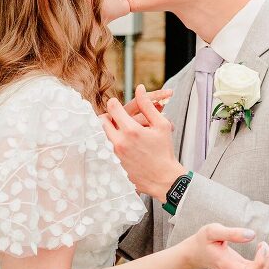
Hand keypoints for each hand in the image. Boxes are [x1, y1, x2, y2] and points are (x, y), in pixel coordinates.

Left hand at [103, 85, 182, 200]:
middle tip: (118, 117)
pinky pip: (108, 147)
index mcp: (131, 130)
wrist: (164, 179)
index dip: (115, 103)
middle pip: (103, 121)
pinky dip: (114, 142)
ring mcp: (115, 154)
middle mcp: (120, 142)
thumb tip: (140, 89)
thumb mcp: (161, 125)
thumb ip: (148, 106)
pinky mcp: (115, 163)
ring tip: (124, 131)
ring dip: (111, 130)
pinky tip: (127, 145)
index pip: (113, 108)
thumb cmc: (165, 152)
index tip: (118, 104)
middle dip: (109, 116)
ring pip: (104, 134)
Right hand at [183, 224, 268, 268]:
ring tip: (262, 245)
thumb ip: (232, 233)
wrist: (195, 254)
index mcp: (226, 265)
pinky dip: (265, 260)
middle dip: (268, 259)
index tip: (261, 245)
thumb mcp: (213, 231)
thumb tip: (252, 235)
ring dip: (268, 260)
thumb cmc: (203, 241)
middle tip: (263, 243)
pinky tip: (260, 248)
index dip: (261, 261)